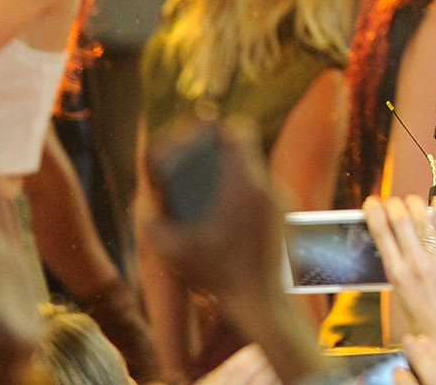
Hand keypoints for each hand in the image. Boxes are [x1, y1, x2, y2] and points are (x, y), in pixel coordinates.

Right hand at [141, 118, 324, 384]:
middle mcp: (270, 188)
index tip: (203, 136)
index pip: (240, 132)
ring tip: (211, 201)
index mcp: (246, 184)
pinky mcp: (291, 221)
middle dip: (221, 161)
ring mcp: (284, 204)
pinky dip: (248, 204)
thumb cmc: (220, 276)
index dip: (219, 129)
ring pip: (257, 179)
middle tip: (199, 173)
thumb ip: (153, 225)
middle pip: (247, 155)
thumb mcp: (175, 253)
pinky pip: (267, 200)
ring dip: (235, 184)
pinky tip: (231, 223)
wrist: (266, 306)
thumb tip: (144, 207)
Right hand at [363, 196, 435, 379]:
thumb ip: (396, 265)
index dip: (374, 212)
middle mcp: (418, 265)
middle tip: (393, 201)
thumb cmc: (421, 320)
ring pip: (425, 218)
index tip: (372, 202)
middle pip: (402, 219)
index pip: (381, 232)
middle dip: (394, 203)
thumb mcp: (398, 293)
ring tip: (412, 202)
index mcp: (398, 274)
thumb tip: (392, 239)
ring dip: (415, 204)